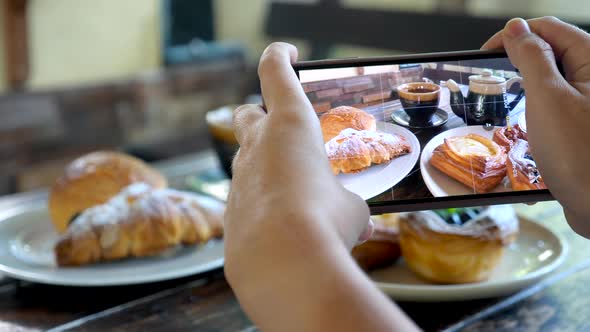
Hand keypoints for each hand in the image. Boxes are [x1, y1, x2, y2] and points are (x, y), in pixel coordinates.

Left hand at [224, 43, 416, 330]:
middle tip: (279, 129)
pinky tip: (284, 229)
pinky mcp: (230, 213)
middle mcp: (257, 145)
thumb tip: (348, 218)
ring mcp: (238, 179)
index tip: (287, 52)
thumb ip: (344, 201)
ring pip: (245, 159)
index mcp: (290, 125)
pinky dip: (263, 204)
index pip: (275, 71)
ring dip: (265, 165)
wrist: (282, 267)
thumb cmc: (322, 223)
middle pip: (245, 114)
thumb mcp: (351, 207)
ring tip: (295, 190)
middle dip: (258, 115)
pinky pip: (245, 199)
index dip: (280, 56)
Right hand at [482, 17, 589, 236]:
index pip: (547, 28)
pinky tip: (524, 123)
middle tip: (493, 82)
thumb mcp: (546, 97)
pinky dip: (535, 107)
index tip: (484, 55)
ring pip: (550, 78)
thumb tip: (515, 28)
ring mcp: (589, 99)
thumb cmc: (578, 153)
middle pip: (550, 51)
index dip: (513, 36)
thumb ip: (531, 57)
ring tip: (507, 103)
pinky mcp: (583, 121)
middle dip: (519, 61)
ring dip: (525, 86)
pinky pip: (555, 101)